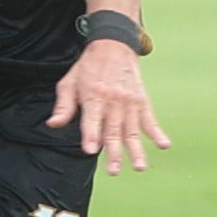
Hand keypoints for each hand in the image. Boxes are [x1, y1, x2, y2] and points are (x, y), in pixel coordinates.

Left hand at [47, 40, 170, 175]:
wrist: (113, 46)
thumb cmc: (88, 68)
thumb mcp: (69, 82)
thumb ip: (63, 106)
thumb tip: (53, 125)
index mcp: (93, 96)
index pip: (92, 120)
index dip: (91, 135)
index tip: (91, 150)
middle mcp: (113, 100)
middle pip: (113, 130)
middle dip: (114, 152)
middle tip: (113, 171)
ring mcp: (129, 102)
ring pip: (132, 130)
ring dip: (136, 150)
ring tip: (138, 167)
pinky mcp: (141, 101)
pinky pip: (150, 120)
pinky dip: (157, 133)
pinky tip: (164, 145)